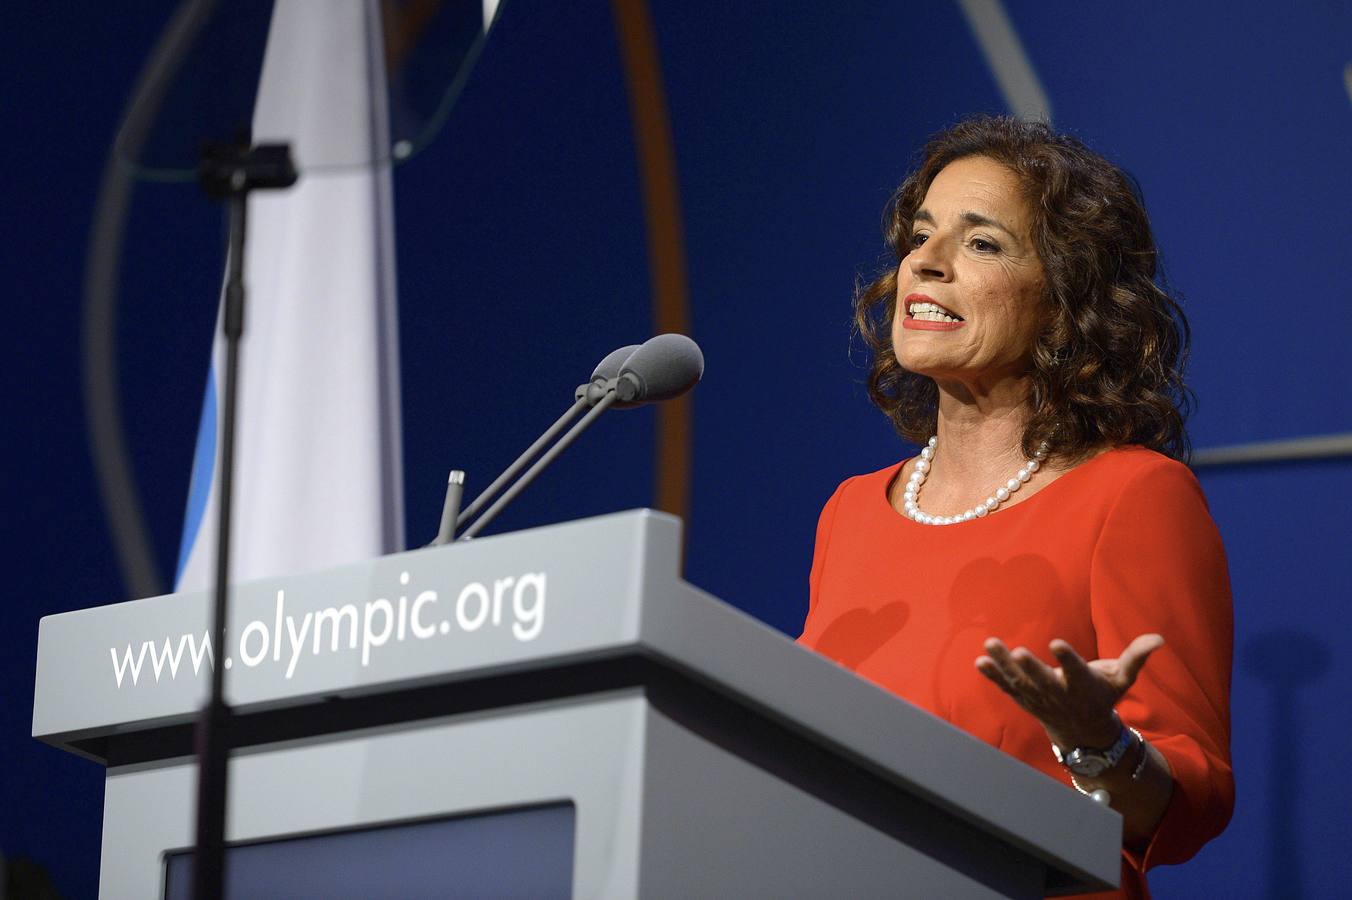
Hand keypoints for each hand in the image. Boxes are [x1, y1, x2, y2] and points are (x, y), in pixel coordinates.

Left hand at [975, 634, 1163, 749]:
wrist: (1083, 732)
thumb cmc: (1103, 696)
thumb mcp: (1123, 679)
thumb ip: (1136, 657)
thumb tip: (1159, 638)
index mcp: (1083, 685)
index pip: (1075, 670)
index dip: (1067, 658)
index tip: (1056, 643)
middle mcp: (1059, 693)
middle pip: (1043, 680)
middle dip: (1030, 667)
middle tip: (1018, 652)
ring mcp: (1039, 698)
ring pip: (1020, 681)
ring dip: (1003, 665)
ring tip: (990, 645)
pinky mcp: (1025, 699)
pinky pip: (1007, 688)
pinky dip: (993, 677)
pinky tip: (980, 662)